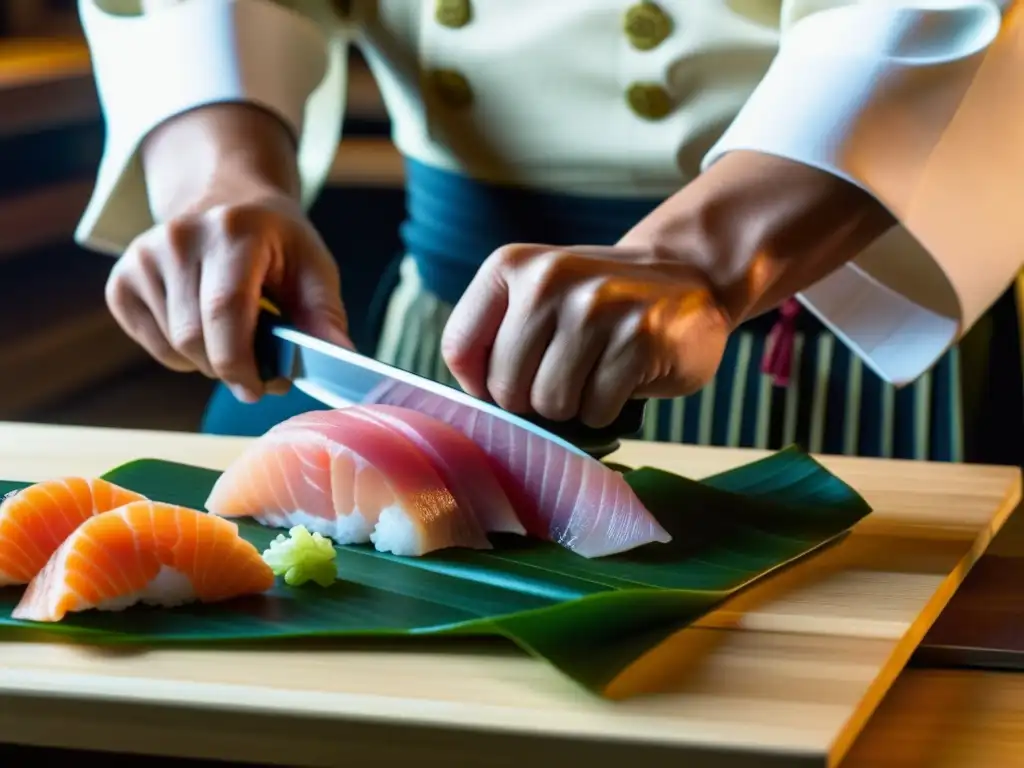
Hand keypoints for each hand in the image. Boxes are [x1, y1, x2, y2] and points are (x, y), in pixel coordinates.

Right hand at [105, 192, 350, 402]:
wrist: (227, 200)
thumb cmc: (276, 243)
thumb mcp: (313, 266)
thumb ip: (325, 313)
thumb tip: (341, 357)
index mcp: (233, 231)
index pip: (225, 311)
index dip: (241, 362)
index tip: (261, 388)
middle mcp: (179, 238)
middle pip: (195, 339)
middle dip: (231, 369)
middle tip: (260, 371)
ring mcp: (143, 256)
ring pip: (175, 347)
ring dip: (211, 362)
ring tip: (237, 339)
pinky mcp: (122, 279)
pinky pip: (154, 346)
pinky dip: (183, 355)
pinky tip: (205, 328)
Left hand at [441, 244, 730, 427]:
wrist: (690, 276)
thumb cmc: (598, 303)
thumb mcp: (537, 296)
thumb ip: (498, 337)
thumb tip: (479, 407)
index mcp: (510, 265)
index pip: (459, 347)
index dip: (480, 385)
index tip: (508, 383)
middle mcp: (548, 280)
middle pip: (505, 386)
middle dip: (533, 400)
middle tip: (565, 377)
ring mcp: (596, 308)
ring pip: (551, 402)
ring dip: (573, 406)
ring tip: (595, 373)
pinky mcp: (638, 339)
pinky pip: (597, 410)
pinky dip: (607, 409)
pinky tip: (624, 377)